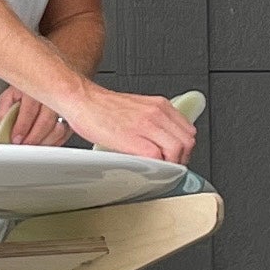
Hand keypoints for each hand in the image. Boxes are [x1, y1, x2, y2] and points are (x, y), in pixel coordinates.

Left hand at [0, 88, 71, 147]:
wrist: (51, 79)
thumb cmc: (29, 89)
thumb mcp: (11, 94)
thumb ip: (5, 108)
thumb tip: (3, 123)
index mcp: (36, 86)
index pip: (29, 109)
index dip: (22, 127)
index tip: (16, 138)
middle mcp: (53, 94)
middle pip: (46, 120)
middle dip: (34, 137)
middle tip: (25, 145)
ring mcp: (65, 104)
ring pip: (59, 128)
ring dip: (45, 141)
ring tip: (34, 146)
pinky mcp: (73, 114)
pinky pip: (67, 132)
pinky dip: (57, 141)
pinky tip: (46, 143)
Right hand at [61, 83, 198, 164]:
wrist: (82, 100)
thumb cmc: (102, 107)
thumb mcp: (138, 107)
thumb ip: (154, 121)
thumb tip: (162, 141)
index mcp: (160, 106)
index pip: (187, 131)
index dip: (184, 148)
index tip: (176, 156)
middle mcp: (157, 113)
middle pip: (187, 141)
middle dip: (182, 158)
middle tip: (170, 166)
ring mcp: (147, 125)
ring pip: (177, 150)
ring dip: (172, 164)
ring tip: (160, 169)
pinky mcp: (133, 139)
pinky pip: (158, 157)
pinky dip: (158, 167)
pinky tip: (149, 169)